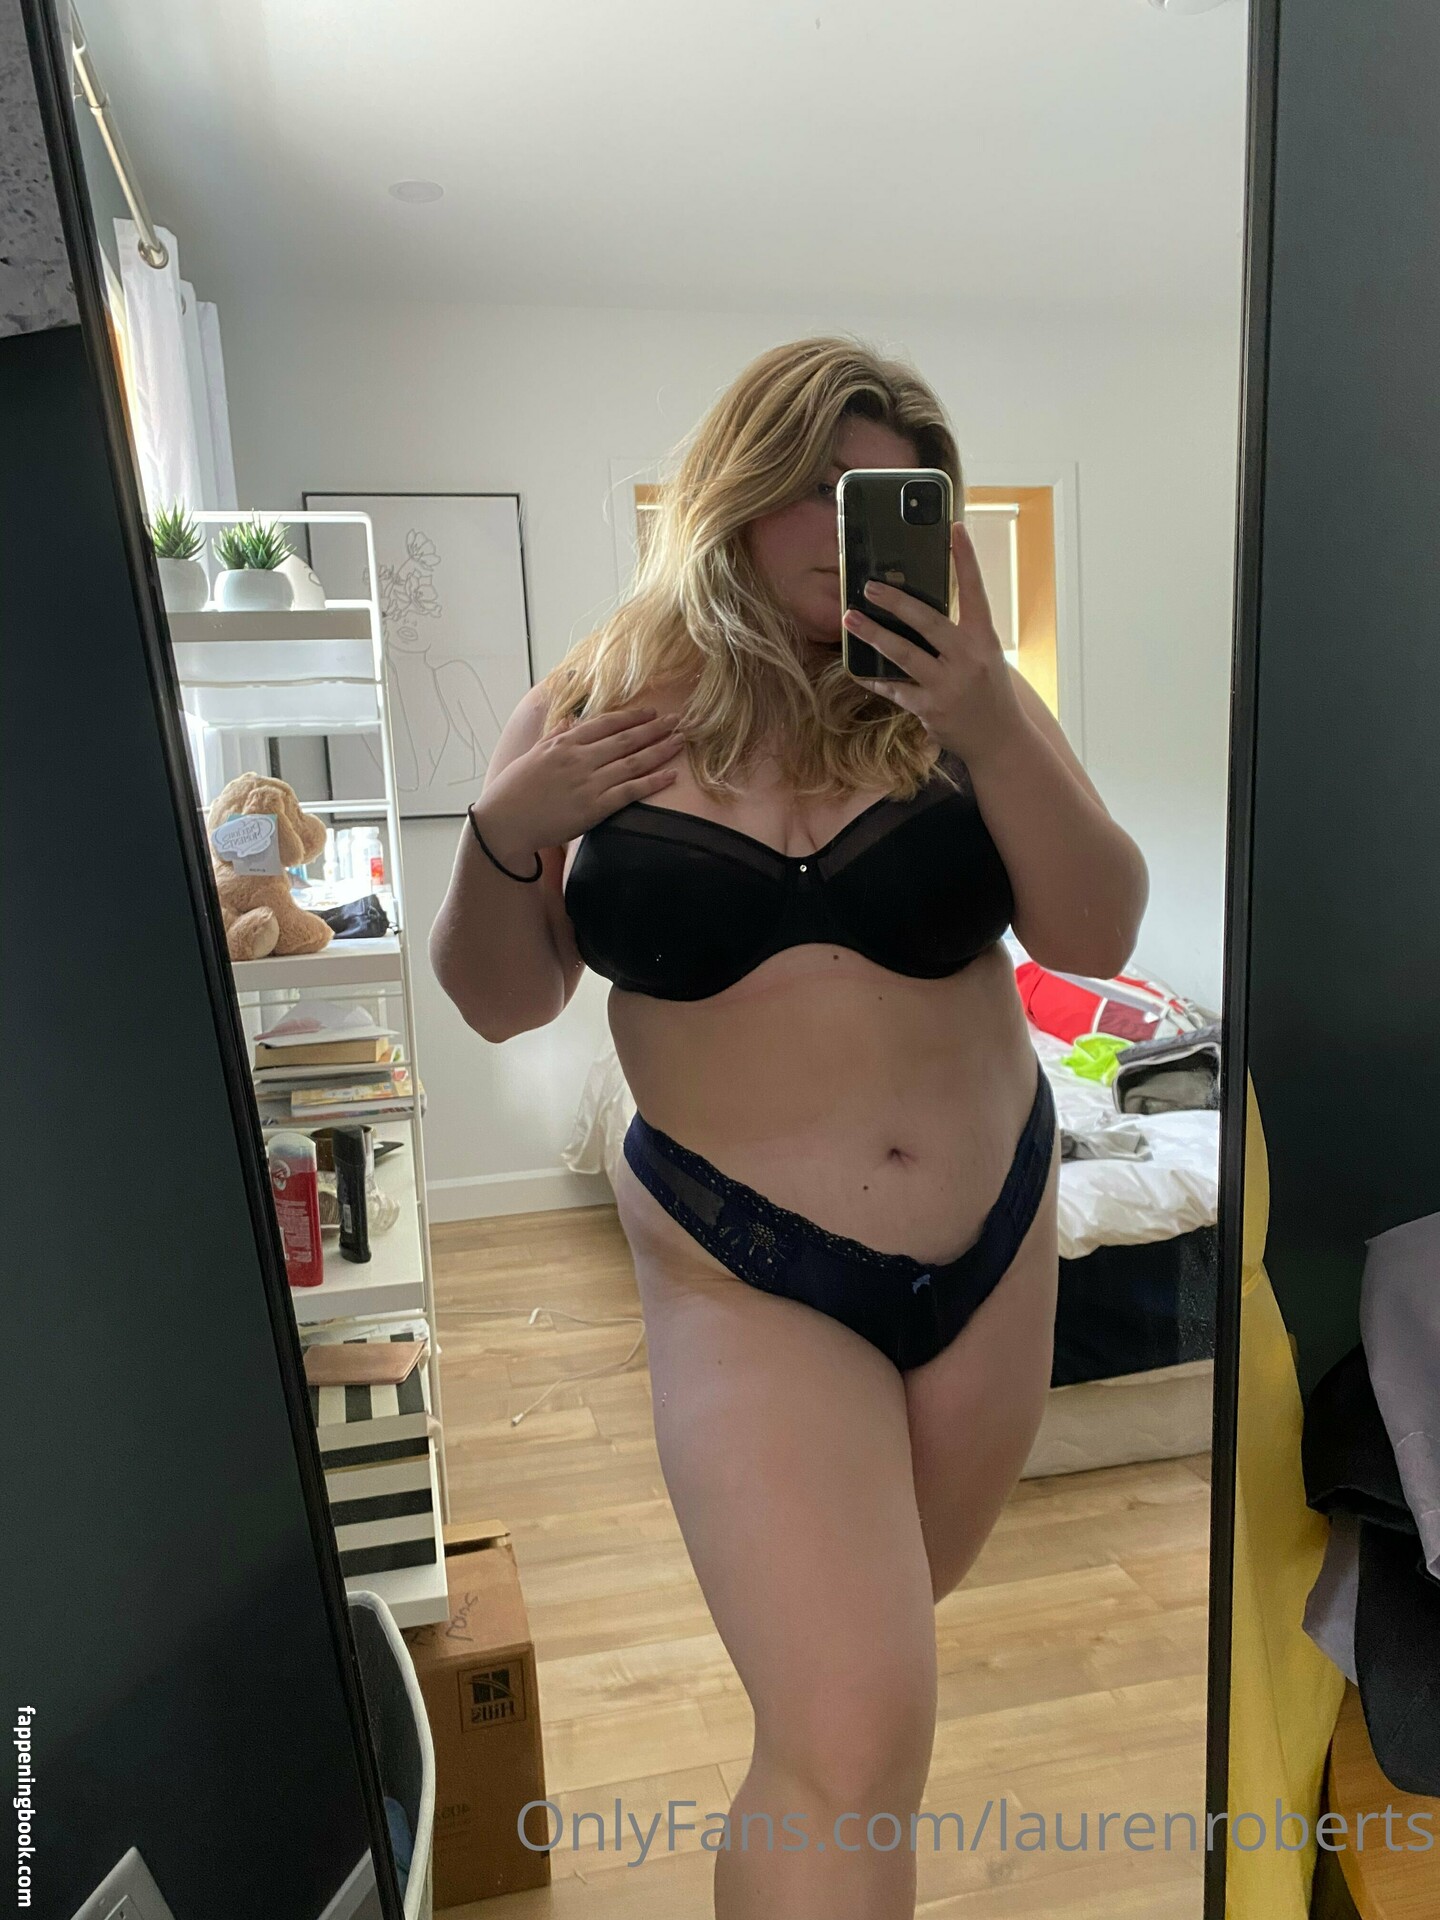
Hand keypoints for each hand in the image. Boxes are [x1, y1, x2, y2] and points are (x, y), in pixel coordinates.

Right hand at [468, 704, 685, 864]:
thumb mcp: (533, 754)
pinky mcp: (594, 807)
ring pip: (633, 762)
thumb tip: (570, 721)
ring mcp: (589, 782)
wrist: (505, 822)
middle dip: (654, 728)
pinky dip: (653, 782)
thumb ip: (555, 736)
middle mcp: (580, 758)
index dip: (632, 717)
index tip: (651, 712)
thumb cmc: (514, 790)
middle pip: (625, 739)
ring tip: (680, 741)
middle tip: (677, 720)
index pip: (605, 723)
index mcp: (565, 743)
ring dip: (660, 750)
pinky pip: (630, 791)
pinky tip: (671, 775)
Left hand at [842, 521, 1024, 767]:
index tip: (955, 528)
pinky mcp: (930, 709)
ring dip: (873, 635)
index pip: (975, 591)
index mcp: (984, 639)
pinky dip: (875, 679)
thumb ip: (958, 636)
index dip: (966, 559)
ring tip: (848, 620)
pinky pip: (894, 689)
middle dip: (895, 601)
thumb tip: (917, 610)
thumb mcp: (985, 657)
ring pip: (903, 654)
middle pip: (927, 621)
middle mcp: (968, 659)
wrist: (1001, 742)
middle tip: (869, 586)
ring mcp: (948, 685)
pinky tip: (858, 671)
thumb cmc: (990, 692)